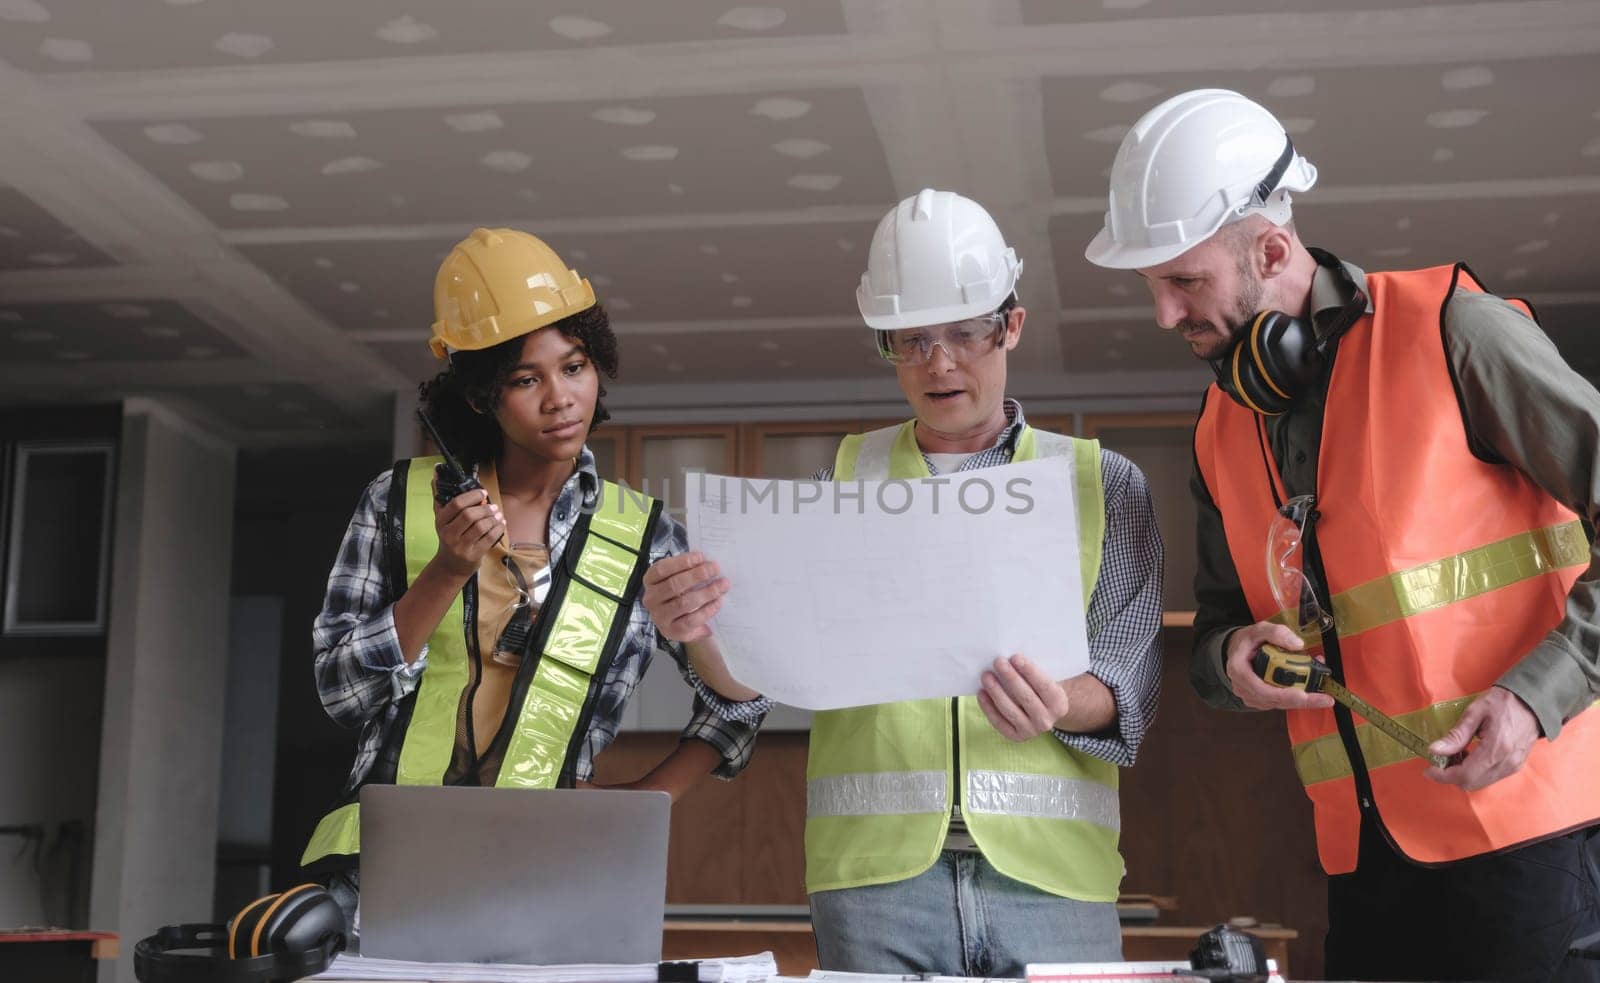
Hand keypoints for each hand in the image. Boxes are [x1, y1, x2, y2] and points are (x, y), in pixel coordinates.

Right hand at [431, 483, 503, 578]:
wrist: (450, 566)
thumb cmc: (449, 537)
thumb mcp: (442, 518)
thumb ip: (441, 496)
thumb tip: (436, 470)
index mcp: (440, 522)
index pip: (456, 504)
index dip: (472, 496)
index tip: (482, 493)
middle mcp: (448, 534)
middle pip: (469, 515)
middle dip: (484, 508)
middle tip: (493, 505)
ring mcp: (460, 546)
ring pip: (481, 527)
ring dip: (493, 518)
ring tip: (498, 514)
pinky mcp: (473, 555)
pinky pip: (489, 539)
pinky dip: (498, 529)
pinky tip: (500, 524)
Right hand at [642, 552, 727, 642]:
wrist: (681, 623)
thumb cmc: (680, 594)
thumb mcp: (679, 579)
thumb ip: (688, 570)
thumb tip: (708, 562)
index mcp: (650, 581)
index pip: (661, 569)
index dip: (681, 562)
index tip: (701, 557)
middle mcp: (650, 599)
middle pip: (673, 585)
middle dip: (697, 575)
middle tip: (715, 569)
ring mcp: (659, 617)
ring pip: (683, 603)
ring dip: (706, 592)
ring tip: (722, 585)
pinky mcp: (671, 631)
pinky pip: (691, 620)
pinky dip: (706, 610)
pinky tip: (718, 602)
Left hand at [977, 654, 1068, 741]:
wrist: (1044, 713)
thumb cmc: (1040, 689)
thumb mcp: (1046, 681)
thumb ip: (1033, 673)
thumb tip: (1010, 659)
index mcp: (1059, 704)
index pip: (1044, 685)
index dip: (1029, 671)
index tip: (1015, 657)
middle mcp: (1046, 720)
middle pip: (1026, 697)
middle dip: (1010, 678)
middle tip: (998, 662)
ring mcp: (1031, 731)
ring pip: (1010, 710)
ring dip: (996, 691)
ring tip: (986, 676)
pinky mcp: (1016, 736)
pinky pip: (999, 722)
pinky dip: (988, 707)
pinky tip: (981, 693)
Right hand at [1225, 622, 1334, 710]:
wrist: (1238, 649)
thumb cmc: (1248, 641)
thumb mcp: (1259, 629)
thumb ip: (1277, 633)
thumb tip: (1298, 644)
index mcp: (1240, 672)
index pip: (1262, 690)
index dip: (1284, 695)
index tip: (1303, 695)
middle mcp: (1244, 689)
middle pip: (1276, 701)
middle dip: (1302, 700)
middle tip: (1325, 698)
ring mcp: (1252, 696)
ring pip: (1280, 704)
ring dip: (1303, 699)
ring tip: (1322, 690)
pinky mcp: (1261, 700)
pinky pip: (1281, 703)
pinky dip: (1297, 697)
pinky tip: (1310, 688)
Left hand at [1425, 686, 1539, 791]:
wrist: (1533, 702)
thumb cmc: (1503, 702)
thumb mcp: (1475, 712)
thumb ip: (1456, 734)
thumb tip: (1434, 750)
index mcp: (1496, 749)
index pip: (1464, 775)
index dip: (1443, 776)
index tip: (1428, 769)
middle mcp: (1506, 763)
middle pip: (1471, 783)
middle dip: (1451, 776)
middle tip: (1440, 759)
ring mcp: (1513, 766)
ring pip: (1480, 782)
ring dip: (1462, 774)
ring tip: (1454, 755)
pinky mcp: (1515, 766)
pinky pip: (1490, 777)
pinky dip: (1475, 772)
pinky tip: (1468, 755)